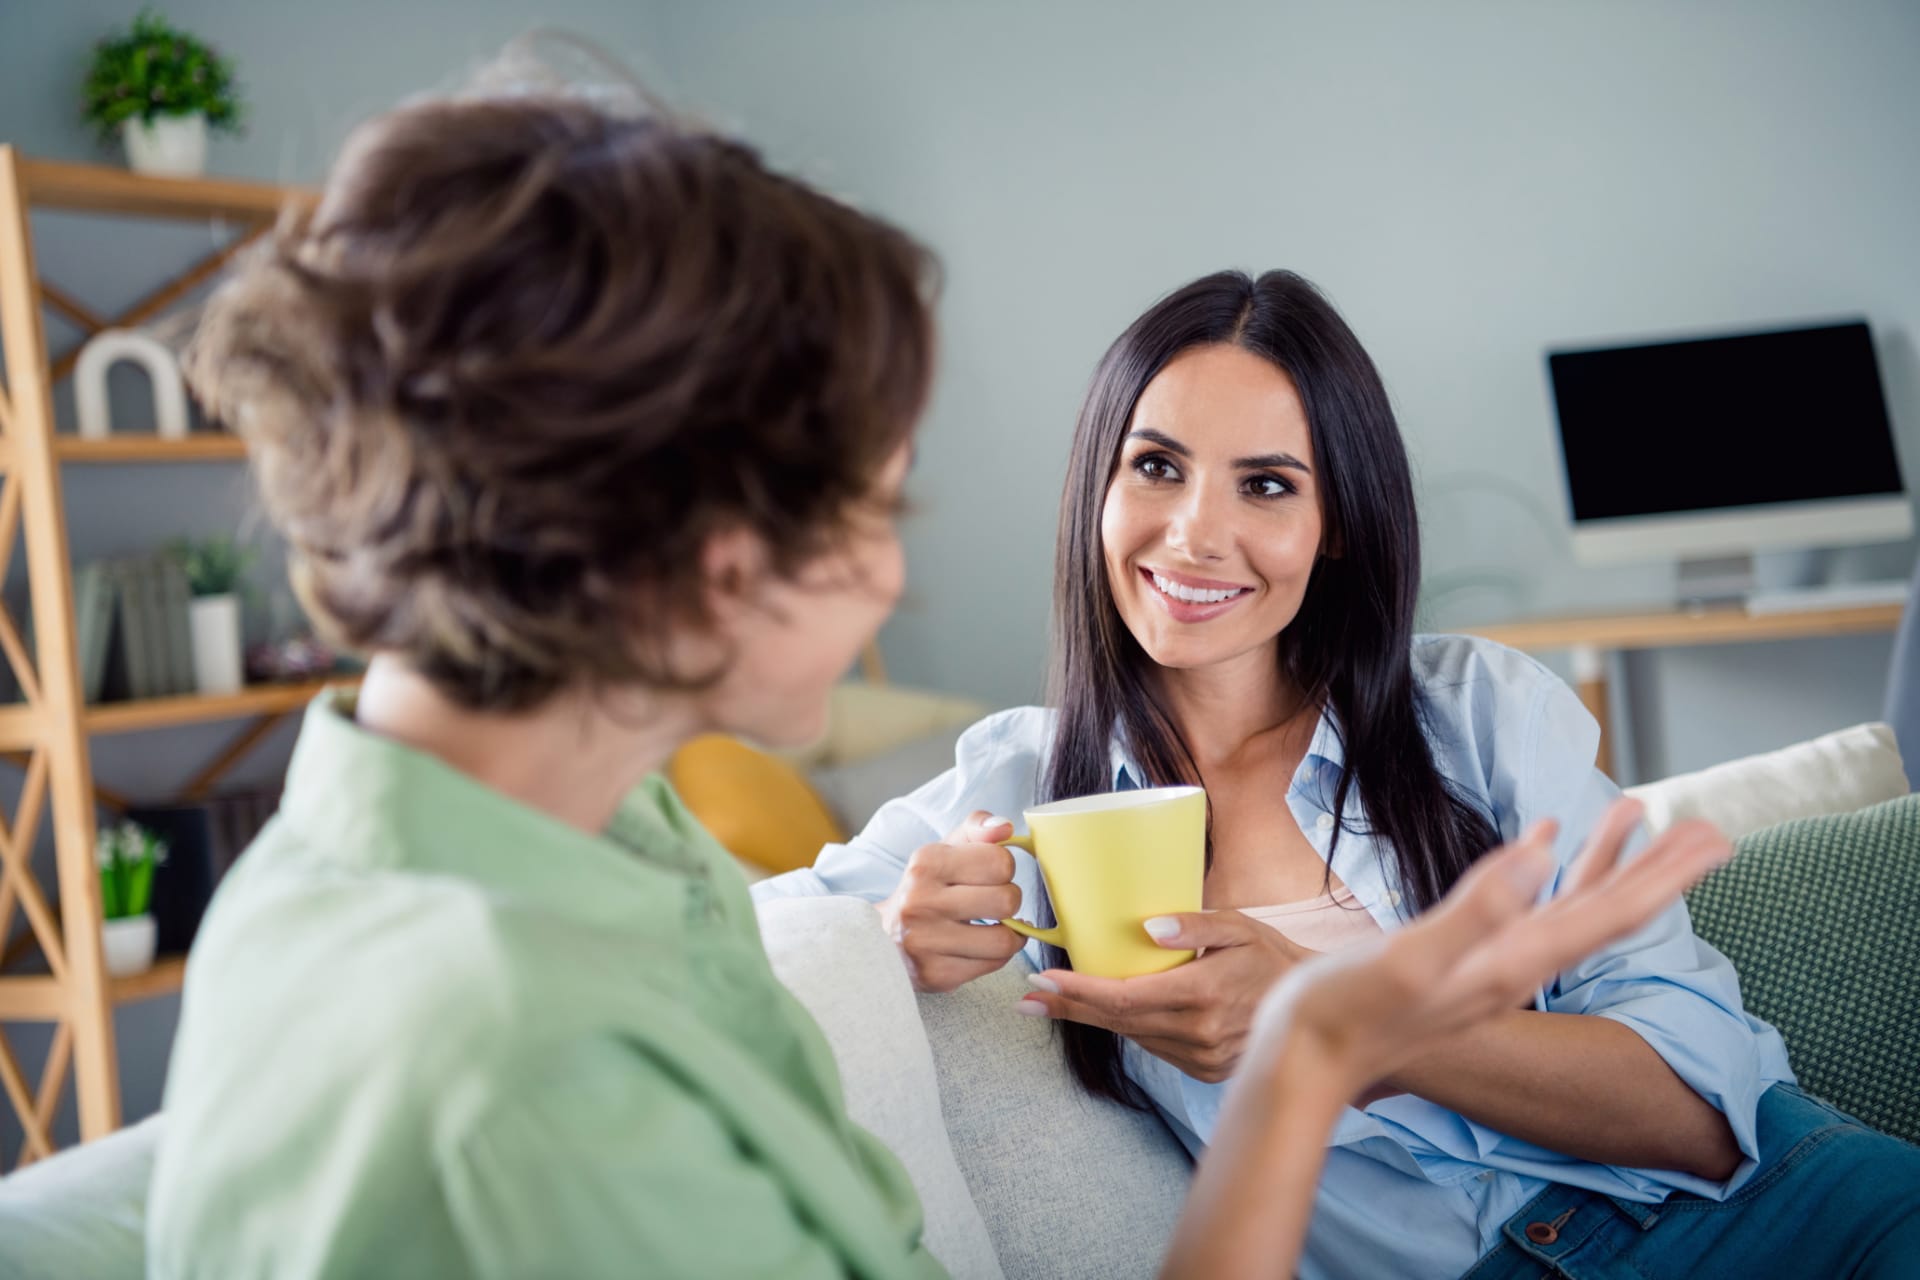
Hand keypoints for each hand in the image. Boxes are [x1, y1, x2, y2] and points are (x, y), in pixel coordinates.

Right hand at [879, 811, 1027, 992]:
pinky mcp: (936, 974)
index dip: (1004, 868)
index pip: (1000, 862)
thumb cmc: (925, 890)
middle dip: (1009, 900)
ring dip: (1009, 933)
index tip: (989, 875)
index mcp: (926, 863)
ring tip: (993, 926)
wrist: (882, 938)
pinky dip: (996, 954)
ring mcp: (926, 942)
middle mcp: (920, 902)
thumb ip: (978, 829)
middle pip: (1006, 900)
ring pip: (1004, 939)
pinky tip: (981, 946)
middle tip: (992, 903)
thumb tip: (1006, 828)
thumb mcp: (944, 850)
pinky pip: (994, 964)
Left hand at [1017, 910, 1315, 1081]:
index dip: (1078, 990)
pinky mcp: (1206, 1070)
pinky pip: (1154, 1047)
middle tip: (1026, 998)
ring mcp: (1202, 1058)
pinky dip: (1127, 1029)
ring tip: (1053, 1002)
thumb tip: (1146, 928)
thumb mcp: (1239, 926)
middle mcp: (1198, 1034)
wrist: (1318, 1013)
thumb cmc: (1274, 957)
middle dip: (1069, 1007)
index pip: (1123, 997)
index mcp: (1202, 994)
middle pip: (1117, 1022)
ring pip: (1132, 1037)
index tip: (1042, 979)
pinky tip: (1104, 1014)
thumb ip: (1194, 923)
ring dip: (1092, 1020)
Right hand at [1243, 798, 1730, 1099]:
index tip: (1714, 842)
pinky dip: (1545, 868)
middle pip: (1605, 911)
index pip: (1607, 915)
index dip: (1664, 878)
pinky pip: (1523, 904)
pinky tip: (1545, 838)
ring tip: (1638, 814)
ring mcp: (1488, 963)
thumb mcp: (1411, 959)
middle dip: (1659, 870)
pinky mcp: (1459, 956)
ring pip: (1569, 905)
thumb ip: (1477, 909)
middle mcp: (1513, 965)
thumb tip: (1542, 854)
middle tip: (1711, 830)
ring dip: (1610, 862)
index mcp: (1513, 962)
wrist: (1302, 1060)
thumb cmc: (1344, 1013)